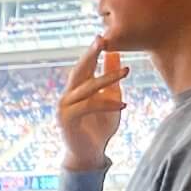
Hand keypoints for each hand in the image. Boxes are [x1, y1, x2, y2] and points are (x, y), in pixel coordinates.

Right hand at [58, 36, 126, 171]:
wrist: (89, 154)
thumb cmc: (100, 128)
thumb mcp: (110, 99)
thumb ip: (111, 80)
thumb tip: (115, 55)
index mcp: (76, 90)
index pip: (84, 66)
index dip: (93, 52)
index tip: (103, 36)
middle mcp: (67, 96)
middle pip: (79, 71)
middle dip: (91, 55)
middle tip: (102, 39)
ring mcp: (65, 107)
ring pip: (86, 88)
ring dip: (106, 79)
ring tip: (126, 72)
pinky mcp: (68, 120)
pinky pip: (89, 106)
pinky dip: (106, 104)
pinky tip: (122, 104)